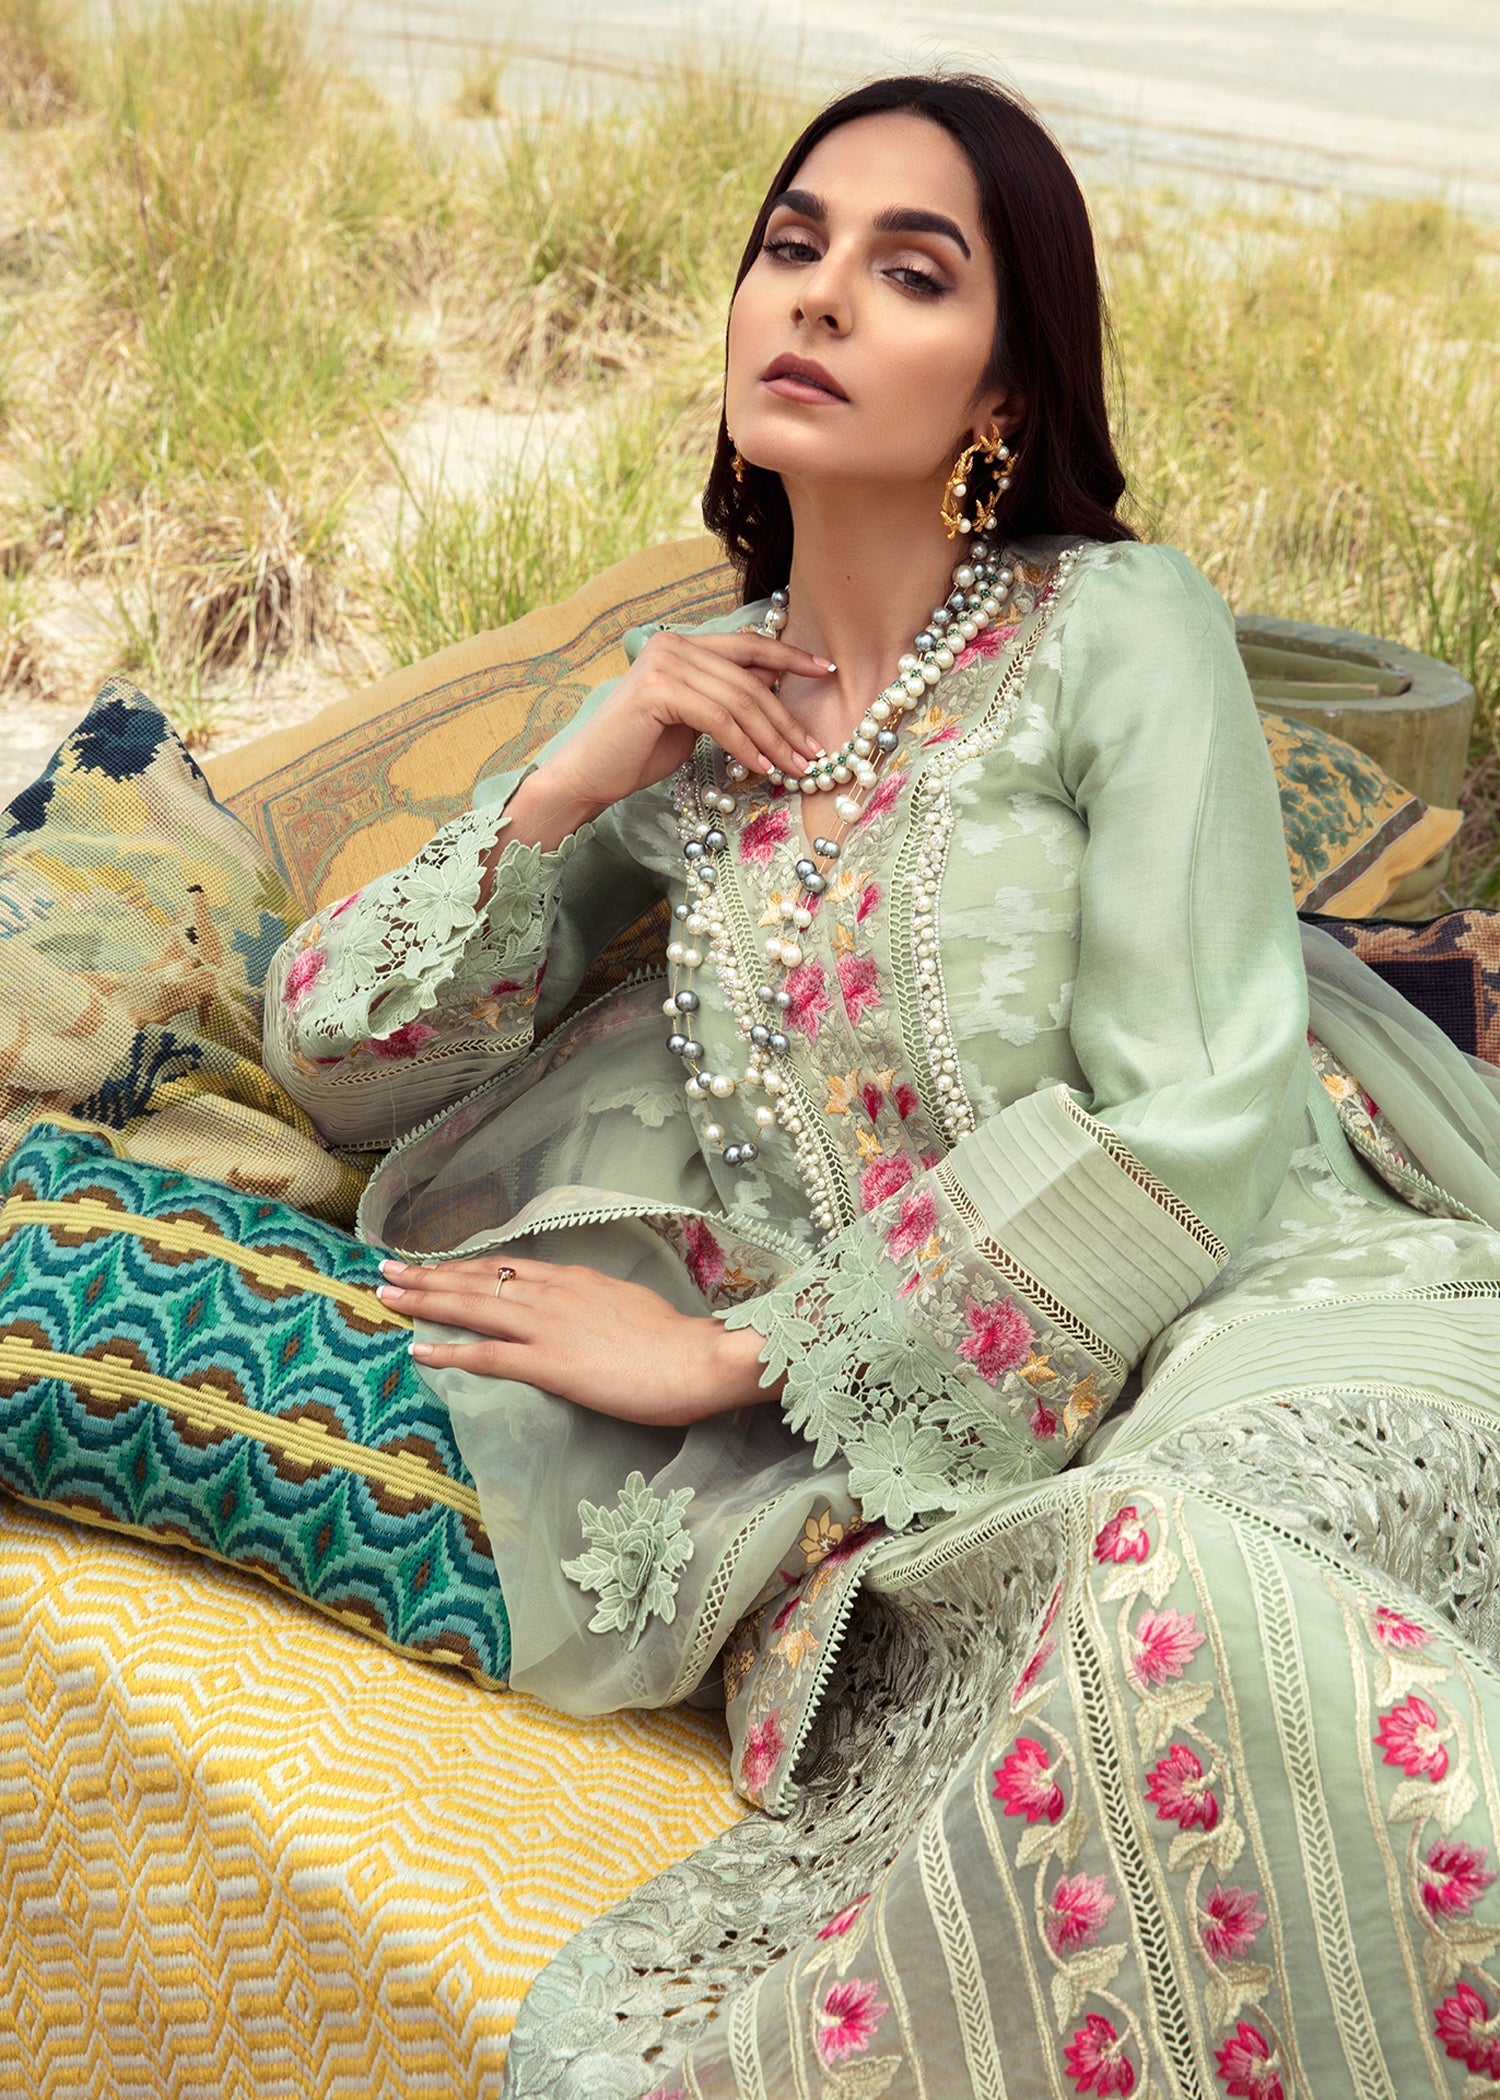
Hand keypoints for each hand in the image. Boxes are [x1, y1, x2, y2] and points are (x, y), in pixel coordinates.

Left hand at [376, 1255, 778, 1428]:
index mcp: (573, 1279)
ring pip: (474, 1307)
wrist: (698, 1361)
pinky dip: (451, 1352)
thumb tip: (575, 1311)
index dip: (462, 1267)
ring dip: (426, 1301)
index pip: (504, 1268)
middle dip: (427, 1276)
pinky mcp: (552, 1364)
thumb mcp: (626, 1305)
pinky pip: (489, 1356)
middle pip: (477, 1280)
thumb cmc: (674, 1342)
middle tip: (386, 1272)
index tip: (430, 1264)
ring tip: (388, 1296)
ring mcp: (549, 1327)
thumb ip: (592, 1303)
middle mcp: (553, 1293)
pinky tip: (420, 1351)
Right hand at [537, 627, 837, 823]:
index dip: (790, 656)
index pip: (747, 646)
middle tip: (813, 751)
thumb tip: (775, 681)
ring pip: (739, 700)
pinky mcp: (657, 691)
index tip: (827, 670)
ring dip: (773, 738)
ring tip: (795, 767)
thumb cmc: (639, 749)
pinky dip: (745, 745)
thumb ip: (728, 696)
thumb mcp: (695, 718)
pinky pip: (718, 718)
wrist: (589, 773)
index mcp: (682, 644)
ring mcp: (664, 664)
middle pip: (749, 679)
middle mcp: (672, 644)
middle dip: (786, 719)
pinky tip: (761, 767)